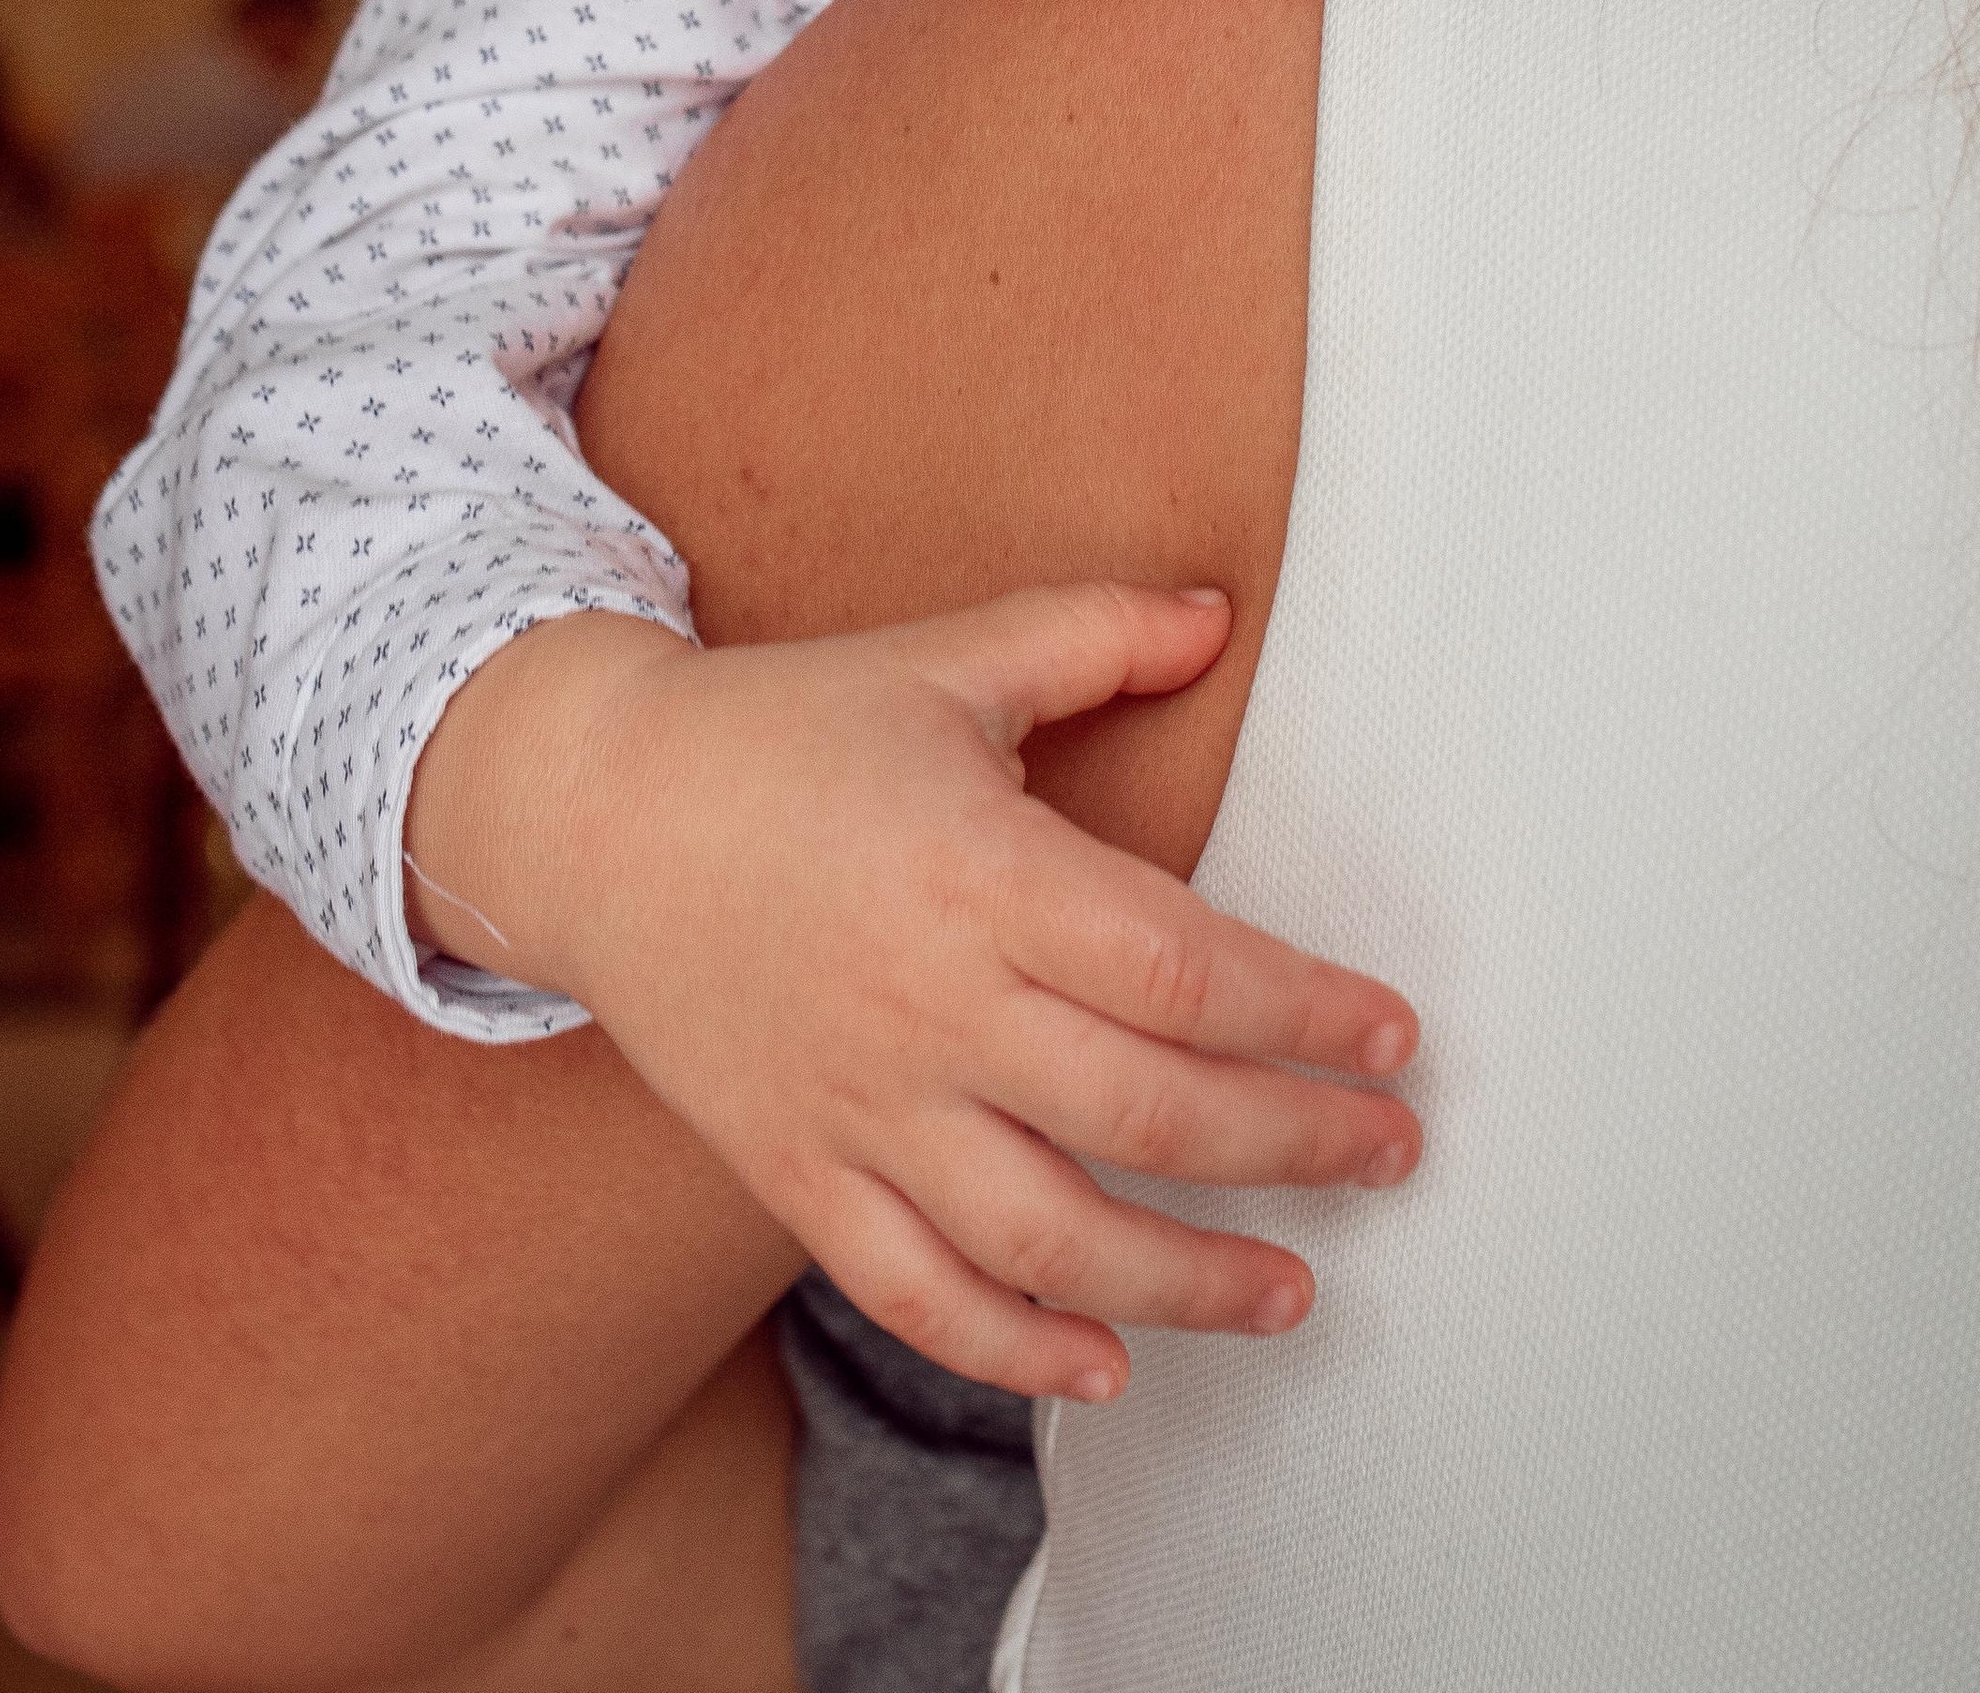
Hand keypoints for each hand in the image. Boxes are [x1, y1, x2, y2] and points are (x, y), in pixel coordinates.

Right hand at [404, 590, 1420, 1400]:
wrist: (587, 813)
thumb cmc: (778, 729)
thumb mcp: (942, 658)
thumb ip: (1091, 634)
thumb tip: (1216, 614)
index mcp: (976, 869)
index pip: (1182, 970)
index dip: (1306, 1015)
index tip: (1391, 1039)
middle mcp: (926, 1003)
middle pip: (1147, 1113)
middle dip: (1294, 1147)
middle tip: (1387, 1154)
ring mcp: (859, 1103)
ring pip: (1048, 1238)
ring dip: (1187, 1282)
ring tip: (1290, 1291)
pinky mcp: (796, 1170)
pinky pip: (916, 1292)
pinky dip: (1014, 1350)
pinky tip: (1103, 1364)